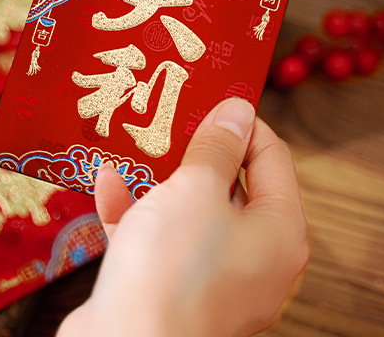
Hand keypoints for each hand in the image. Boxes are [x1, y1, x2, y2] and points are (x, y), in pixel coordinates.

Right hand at [58, 97, 308, 336]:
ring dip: (158, 178)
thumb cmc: (172, 267)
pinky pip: (157, 239)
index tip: (209, 93)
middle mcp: (254, 258)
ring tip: (134, 143)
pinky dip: (134, 212)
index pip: (272, 157)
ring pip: (189, 212)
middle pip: (230, 185)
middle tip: (168, 113)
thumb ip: (217, 147)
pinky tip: (105, 182)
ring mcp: (212, 278)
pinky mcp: (171, 290)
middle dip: (194, 149)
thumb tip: (240, 110)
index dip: (242, 122)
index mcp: (278, 233)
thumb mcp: (196, 189)